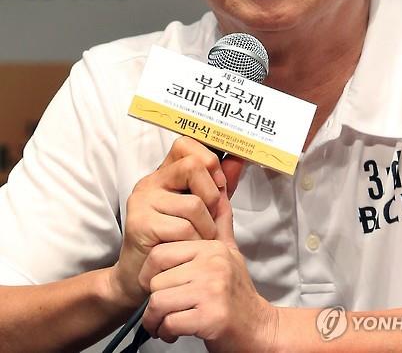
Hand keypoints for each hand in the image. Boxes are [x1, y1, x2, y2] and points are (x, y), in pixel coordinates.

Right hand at [108, 137, 238, 307]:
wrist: (145, 277)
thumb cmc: (178, 241)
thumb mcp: (204, 209)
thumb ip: (219, 185)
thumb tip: (239, 158)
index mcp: (165, 174)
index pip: (185, 144)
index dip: (208, 160)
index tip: (218, 184)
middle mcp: (150, 182)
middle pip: (192, 167)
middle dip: (212, 196)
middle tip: (210, 217)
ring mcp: (142, 201)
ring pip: (193, 204)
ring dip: (207, 228)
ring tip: (199, 240)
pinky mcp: (140, 224)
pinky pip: (183, 228)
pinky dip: (195, 242)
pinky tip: (188, 251)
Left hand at [139, 191, 277, 352]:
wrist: (259, 329)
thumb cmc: (238, 294)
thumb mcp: (230, 252)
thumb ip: (220, 223)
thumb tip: (220, 188)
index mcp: (211, 247)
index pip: (161, 253)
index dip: (150, 273)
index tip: (156, 286)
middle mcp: (212, 265)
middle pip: (156, 280)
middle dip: (153, 301)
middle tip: (160, 311)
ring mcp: (212, 291)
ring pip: (159, 302)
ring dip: (156, 320)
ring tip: (165, 323)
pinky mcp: (211, 318)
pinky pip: (169, 323)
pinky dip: (165, 332)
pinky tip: (174, 333)